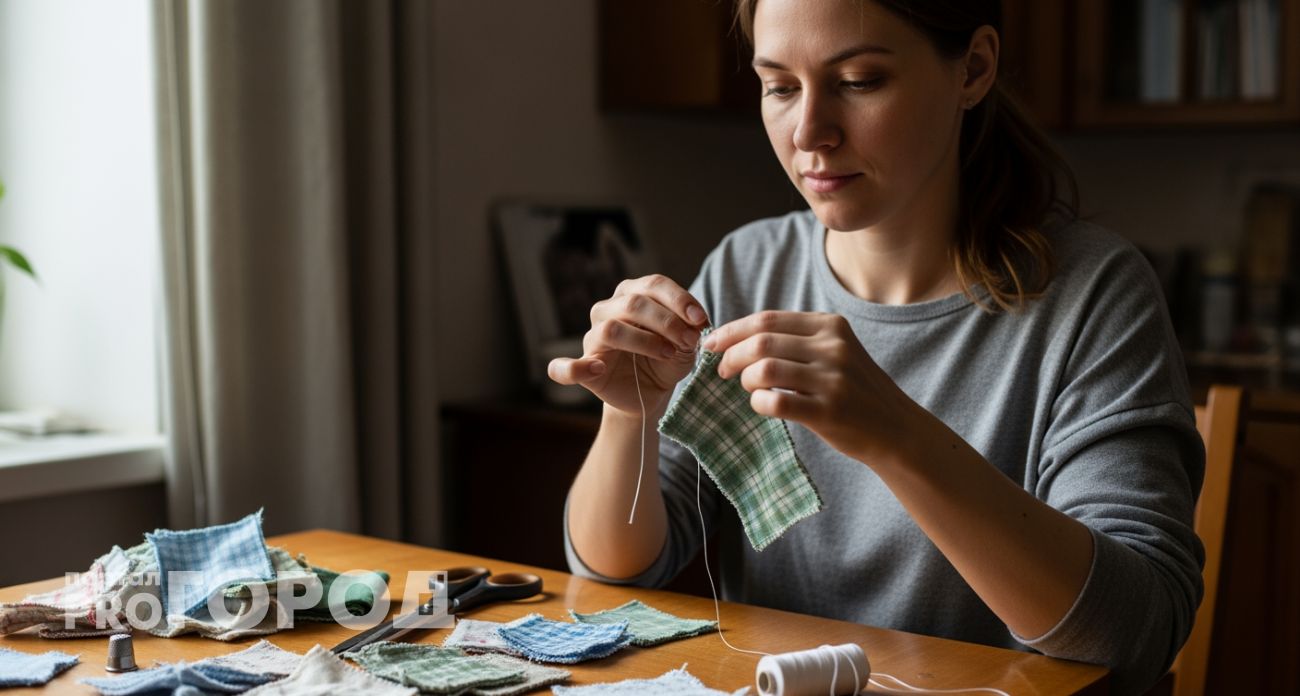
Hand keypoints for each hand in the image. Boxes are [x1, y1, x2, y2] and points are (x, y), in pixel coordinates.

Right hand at [547, 275, 709, 416]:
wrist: (650, 393)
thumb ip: (689, 330)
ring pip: (611, 329)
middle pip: (633, 304)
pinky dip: (574, 367)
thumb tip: (695, 323)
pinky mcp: (585, 369)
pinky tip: (598, 368)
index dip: (679, 299)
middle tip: (690, 340)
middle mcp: (608, 310)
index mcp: (632, 295)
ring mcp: (593, 338)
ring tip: (667, 353)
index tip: (701, 319)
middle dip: (667, 321)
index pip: (653, 284)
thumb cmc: (666, 359)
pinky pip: (565, 368)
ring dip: (644, 341)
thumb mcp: (685, 343)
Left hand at [703, 311, 914, 464]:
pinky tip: (762, 406)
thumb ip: (797, 340)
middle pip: (761, 342)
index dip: (732, 331)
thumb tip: (738, 337)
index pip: (767, 320)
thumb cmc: (855, 390)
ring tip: (749, 389)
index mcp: (831, 326)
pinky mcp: (829, 411)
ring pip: (764, 369)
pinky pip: (775, 402)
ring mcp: (833, 379)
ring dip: (746, 380)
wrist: (896, 428)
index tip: (712, 344)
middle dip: (731, 355)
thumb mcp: (836, 351)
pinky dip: (758, 403)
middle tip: (723, 371)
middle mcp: (834, 347)